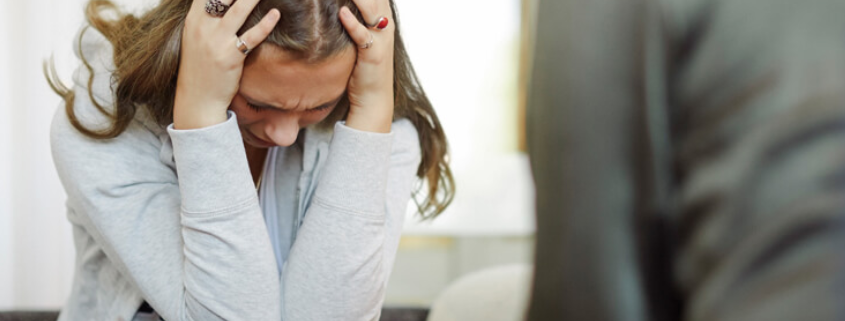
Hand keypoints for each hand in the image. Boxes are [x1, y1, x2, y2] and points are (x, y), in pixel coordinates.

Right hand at [173, 0, 279, 129]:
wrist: (197, 99)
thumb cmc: (200, 68)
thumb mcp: (196, 38)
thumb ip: (206, 19)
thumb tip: (222, 4)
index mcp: (193, 20)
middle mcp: (203, 27)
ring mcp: (216, 41)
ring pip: (238, 9)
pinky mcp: (230, 56)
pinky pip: (251, 36)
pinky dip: (265, 24)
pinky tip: (276, 14)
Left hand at [338, 0, 394, 132]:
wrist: (373, 98)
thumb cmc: (362, 66)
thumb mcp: (359, 37)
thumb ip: (353, 18)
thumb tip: (338, 7)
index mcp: (382, 17)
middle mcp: (385, 24)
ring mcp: (381, 39)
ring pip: (371, 9)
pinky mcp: (373, 54)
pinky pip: (364, 35)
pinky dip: (353, 24)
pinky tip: (342, 13)